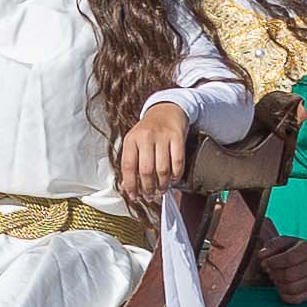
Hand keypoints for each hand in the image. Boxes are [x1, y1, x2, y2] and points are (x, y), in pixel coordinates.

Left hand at [113, 99, 193, 215]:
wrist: (167, 110)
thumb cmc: (148, 131)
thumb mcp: (134, 141)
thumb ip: (130, 162)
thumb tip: (128, 187)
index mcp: (131, 139)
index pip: (128, 166)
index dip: (131, 185)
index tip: (134, 196)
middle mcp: (145, 137)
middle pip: (146, 171)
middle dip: (148, 188)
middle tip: (150, 196)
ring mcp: (162, 137)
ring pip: (162, 169)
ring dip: (163, 185)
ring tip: (162, 190)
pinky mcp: (178, 137)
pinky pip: (178, 162)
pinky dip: (176, 175)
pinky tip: (173, 180)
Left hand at [249, 228, 306, 305]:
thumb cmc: (300, 250)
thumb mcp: (288, 242)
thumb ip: (273, 245)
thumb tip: (261, 256)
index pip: (289, 259)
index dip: (273, 262)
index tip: (266, 263)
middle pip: (289, 275)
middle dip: (274, 274)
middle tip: (270, 271)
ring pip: (291, 289)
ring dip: (278, 284)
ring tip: (276, 278)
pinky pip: (295, 300)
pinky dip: (283, 295)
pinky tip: (282, 286)